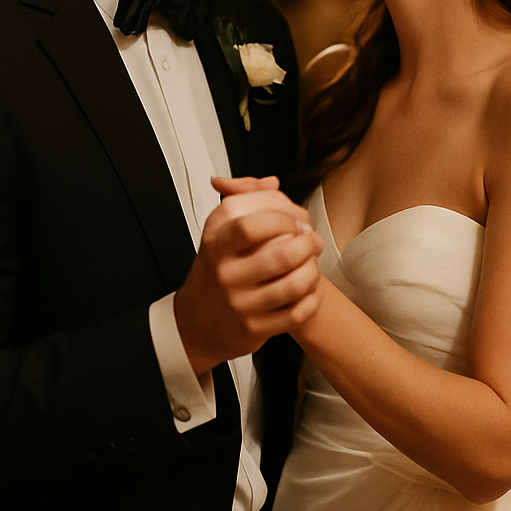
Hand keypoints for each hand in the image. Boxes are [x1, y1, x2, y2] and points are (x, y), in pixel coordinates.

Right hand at [174, 176, 323, 373]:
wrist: (197, 321)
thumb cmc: (217, 270)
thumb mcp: (220, 230)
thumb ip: (245, 197)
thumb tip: (270, 182)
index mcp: (217, 242)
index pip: (255, 223)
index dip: (286, 216)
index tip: (296, 218)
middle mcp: (226, 273)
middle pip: (282, 253)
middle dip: (309, 243)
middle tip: (312, 240)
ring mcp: (241, 303)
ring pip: (294, 284)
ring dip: (313, 270)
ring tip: (312, 262)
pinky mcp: (256, 328)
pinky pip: (297, 312)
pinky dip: (312, 298)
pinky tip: (309, 288)